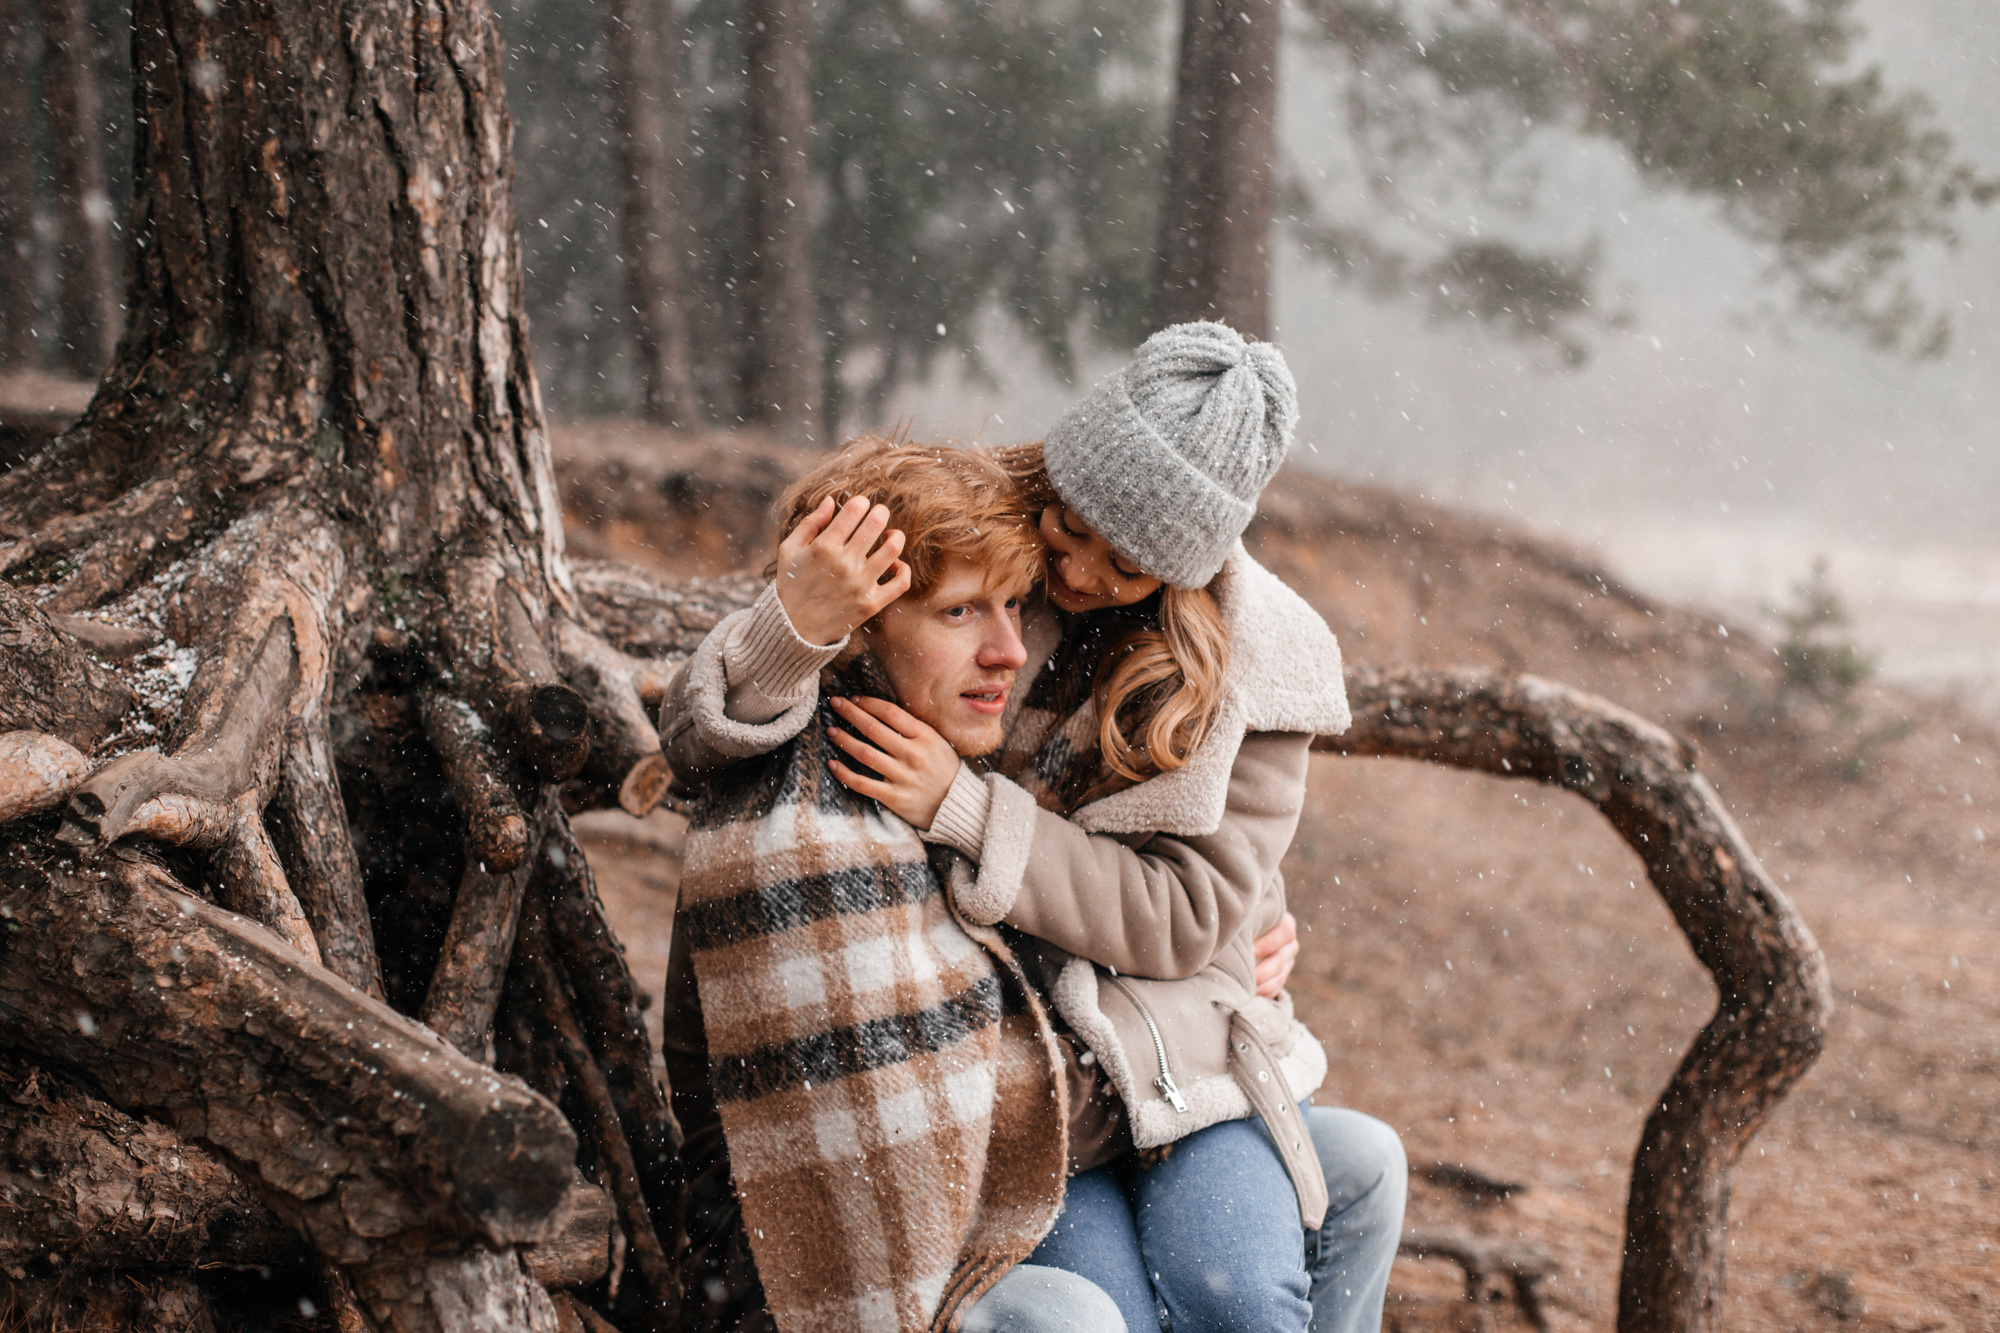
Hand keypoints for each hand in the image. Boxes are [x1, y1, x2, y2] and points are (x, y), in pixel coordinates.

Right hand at [774, 496, 911, 645]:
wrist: (793, 628)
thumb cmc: (791, 584)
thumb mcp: (789, 550)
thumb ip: (810, 524)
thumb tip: (831, 501)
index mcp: (823, 547)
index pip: (853, 511)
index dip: (861, 502)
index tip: (861, 505)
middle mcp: (844, 564)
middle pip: (875, 524)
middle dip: (881, 512)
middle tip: (879, 513)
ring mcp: (860, 584)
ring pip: (892, 549)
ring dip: (895, 536)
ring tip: (890, 535)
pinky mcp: (871, 603)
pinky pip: (900, 582)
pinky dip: (903, 569)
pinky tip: (894, 564)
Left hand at [825, 695, 959, 829]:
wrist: (959, 805)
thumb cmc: (945, 770)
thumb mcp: (937, 743)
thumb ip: (914, 730)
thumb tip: (882, 713)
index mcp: (925, 736)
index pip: (890, 713)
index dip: (869, 703)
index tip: (854, 699)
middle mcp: (913, 754)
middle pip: (873, 729)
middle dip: (850, 713)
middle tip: (835, 704)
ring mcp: (903, 776)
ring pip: (865, 754)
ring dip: (844, 740)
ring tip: (831, 731)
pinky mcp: (894, 797)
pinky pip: (863, 783)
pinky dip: (845, 773)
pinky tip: (832, 764)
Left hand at [1252, 911, 1299, 998]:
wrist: (1248, 933)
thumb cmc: (1244, 922)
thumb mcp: (1248, 919)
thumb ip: (1245, 924)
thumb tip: (1232, 935)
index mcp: (1285, 925)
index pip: (1285, 933)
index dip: (1268, 943)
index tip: (1250, 950)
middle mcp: (1290, 944)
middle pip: (1281, 959)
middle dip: (1262, 970)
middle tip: (1244, 975)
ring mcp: (1287, 962)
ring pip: (1279, 977)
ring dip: (1261, 985)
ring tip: (1244, 988)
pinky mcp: (1281, 977)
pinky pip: (1276, 989)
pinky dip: (1263, 993)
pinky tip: (1250, 994)